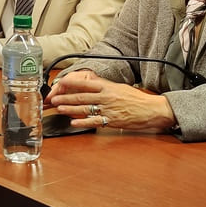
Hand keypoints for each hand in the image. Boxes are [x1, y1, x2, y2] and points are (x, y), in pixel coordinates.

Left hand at [45, 70, 175, 130]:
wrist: (151, 109)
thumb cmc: (136, 99)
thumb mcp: (119, 88)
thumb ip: (104, 86)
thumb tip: (91, 84)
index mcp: (107, 87)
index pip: (85, 83)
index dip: (71, 84)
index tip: (60, 83)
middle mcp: (106, 97)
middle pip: (81, 97)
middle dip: (65, 97)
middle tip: (54, 98)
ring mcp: (108, 109)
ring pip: (85, 109)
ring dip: (70, 109)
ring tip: (59, 108)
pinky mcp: (111, 120)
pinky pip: (94, 122)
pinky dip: (83, 122)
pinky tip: (74, 123)